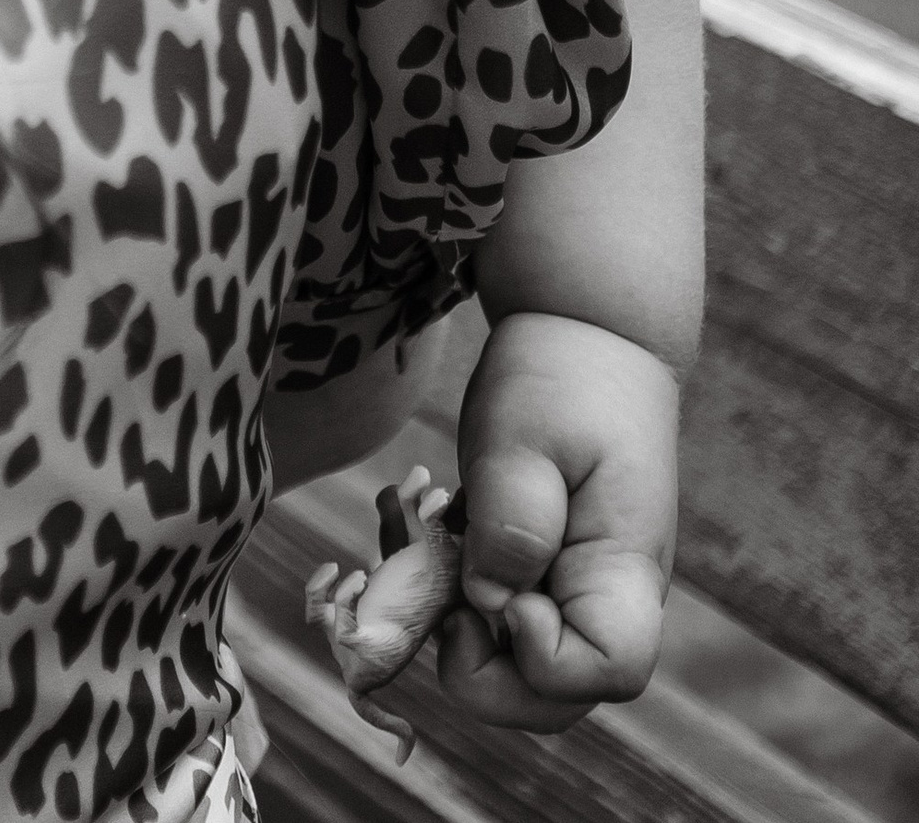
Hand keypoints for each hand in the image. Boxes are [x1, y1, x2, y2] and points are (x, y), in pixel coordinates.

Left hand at [436, 310, 678, 730]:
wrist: (582, 332)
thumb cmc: (564, 377)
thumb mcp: (527, 435)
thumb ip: (513, 522)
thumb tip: (491, 604)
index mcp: (624, 571)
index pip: (607, 673)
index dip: (543, 660)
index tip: (501, 595)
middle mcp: (602, 600)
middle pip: (554, 698)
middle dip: (479, 673)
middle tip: (440, 596)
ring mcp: (567, 590)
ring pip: (511, 664)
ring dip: (444, 624)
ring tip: (407, 537)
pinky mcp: (530, 570)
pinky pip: (487, 615)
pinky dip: (436, 588)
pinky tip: (406, 522)